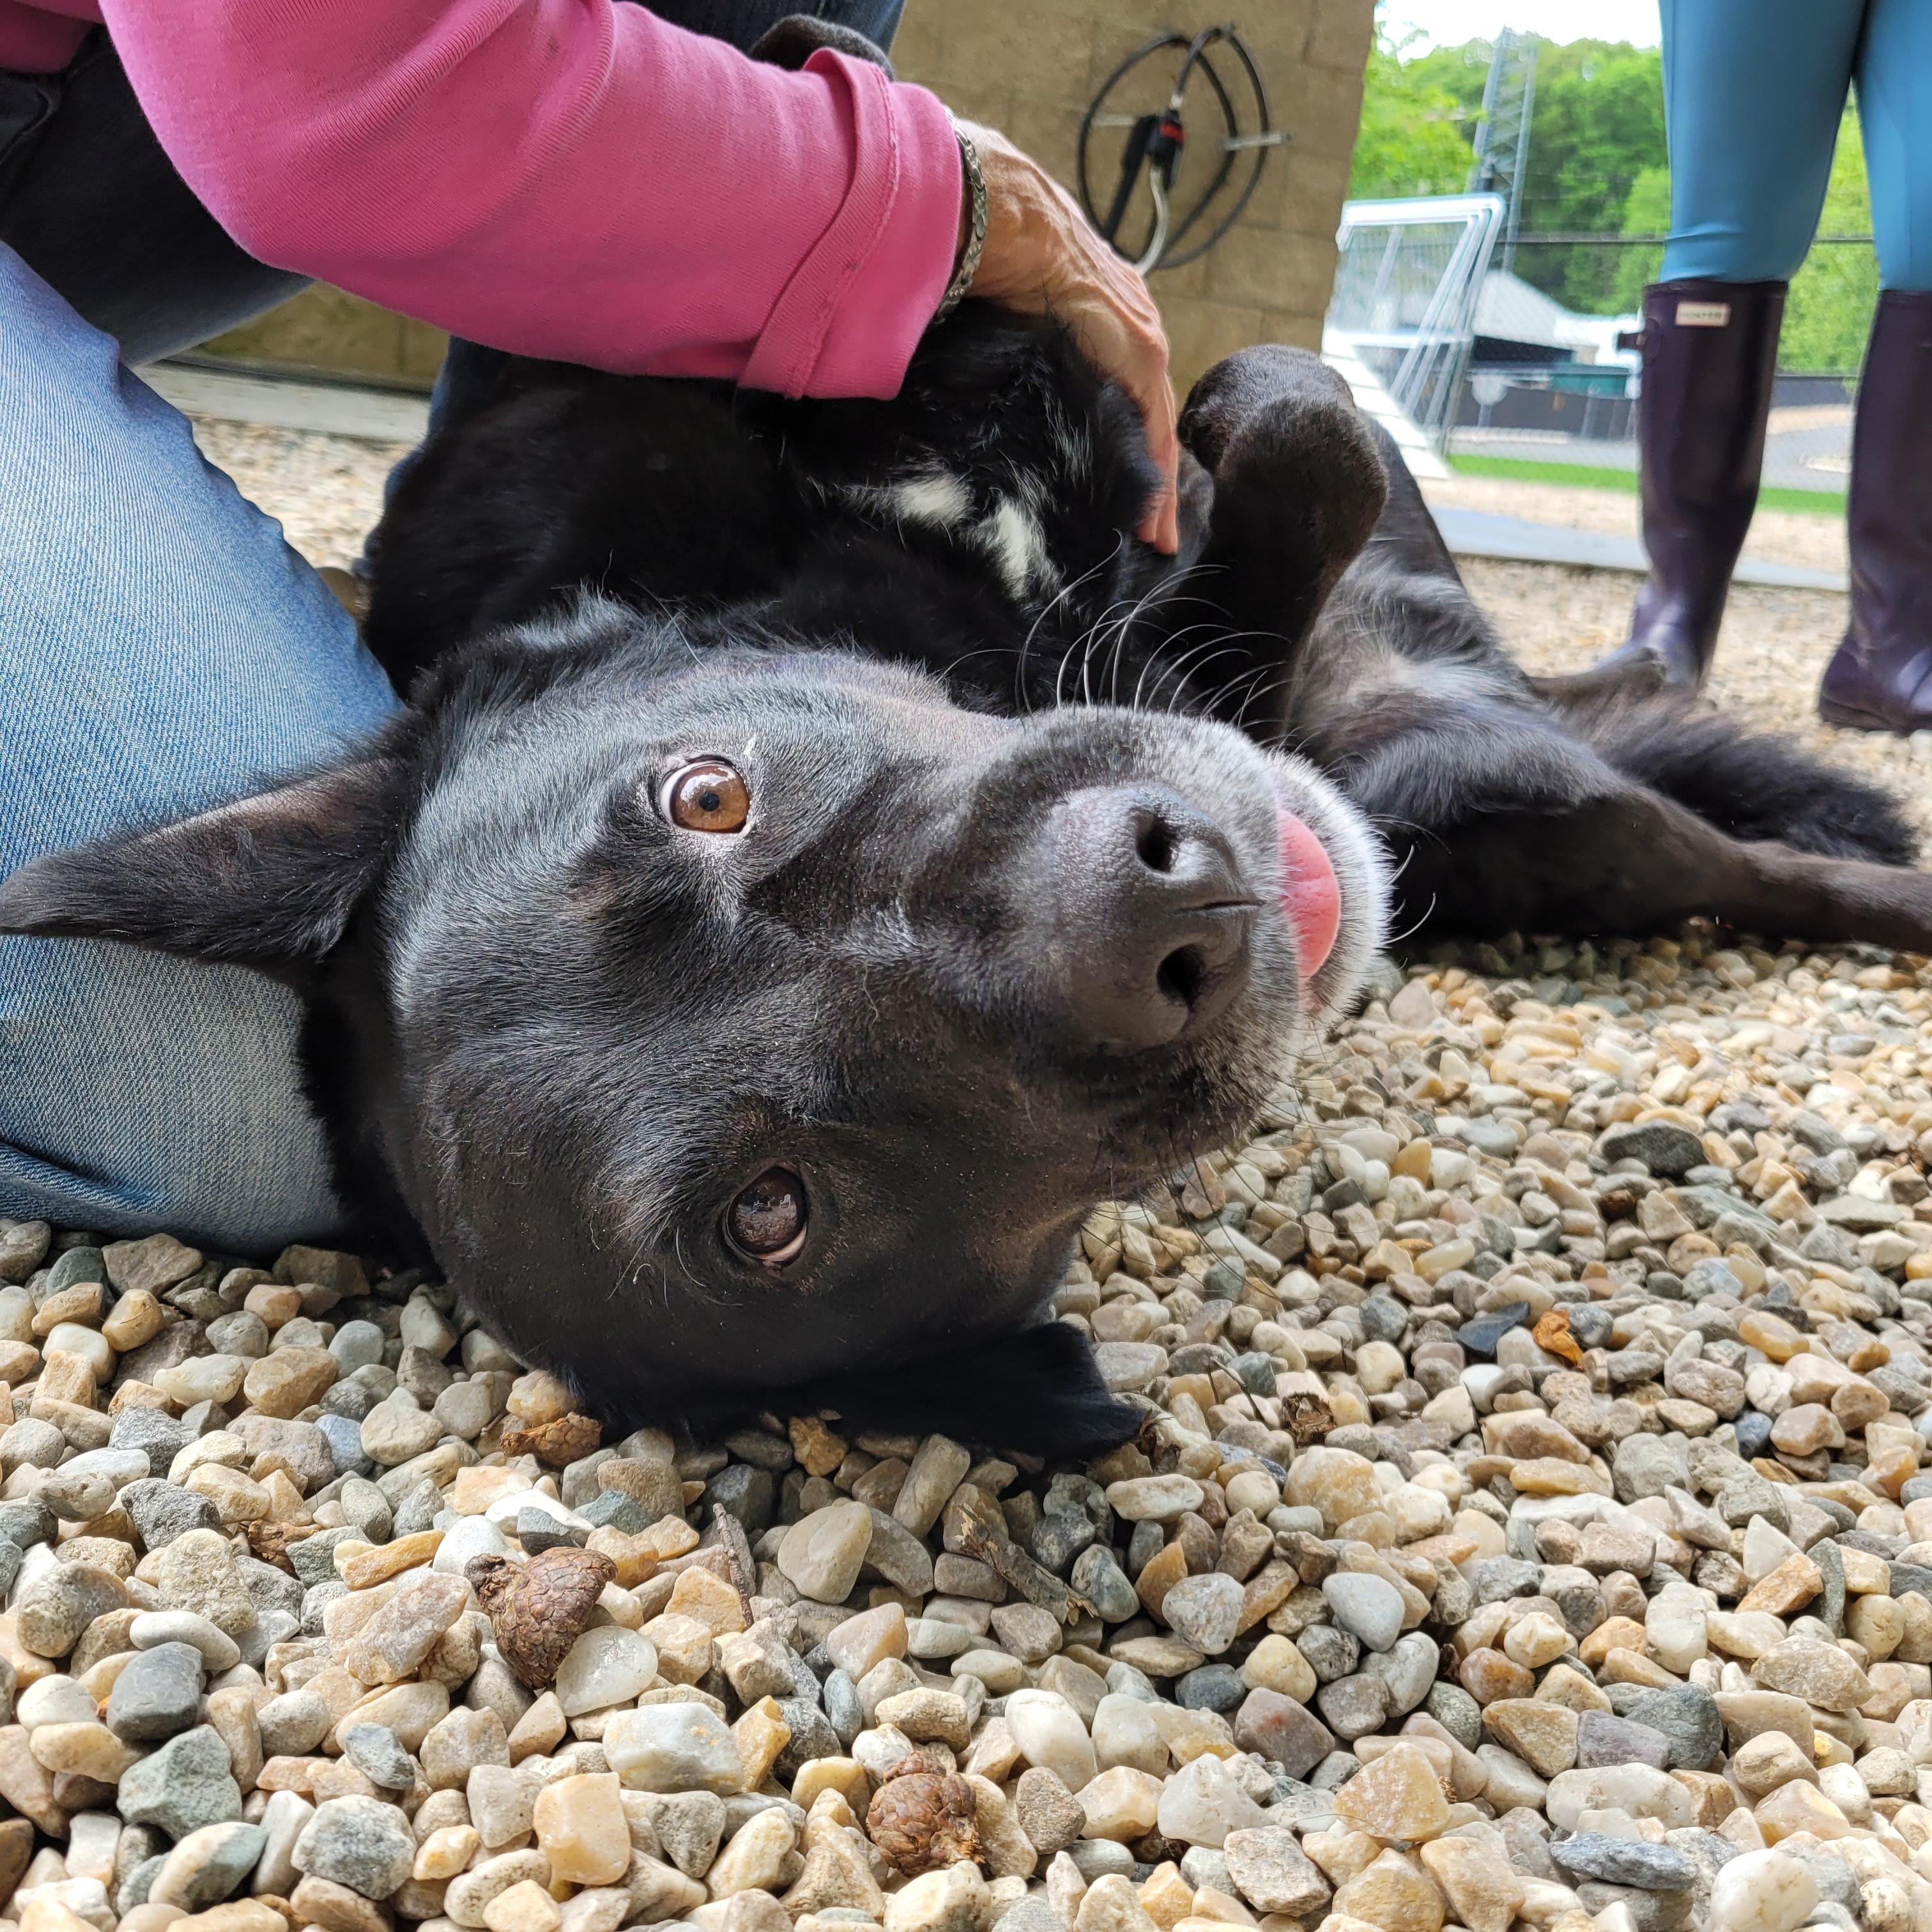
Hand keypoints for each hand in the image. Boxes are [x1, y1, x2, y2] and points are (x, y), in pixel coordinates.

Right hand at [955, 120, 1178, 554]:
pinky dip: (1155, 475)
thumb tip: (989, 373)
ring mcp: (1142, 341)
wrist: (1007, 217)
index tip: (1136, 491)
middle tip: (1157, 530)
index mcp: (1109, 317)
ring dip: (1159, 488)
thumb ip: (1022, 345)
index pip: (1130, 395)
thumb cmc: (1001, 253)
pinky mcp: (1138, 354)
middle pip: (1152, 421)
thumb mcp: (1018, 313)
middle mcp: (1136, 329)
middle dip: (1156, 477)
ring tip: (1157, 535)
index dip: (1135, 445)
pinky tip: (1153, 513)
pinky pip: (1152, 430)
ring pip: (1158, 432)